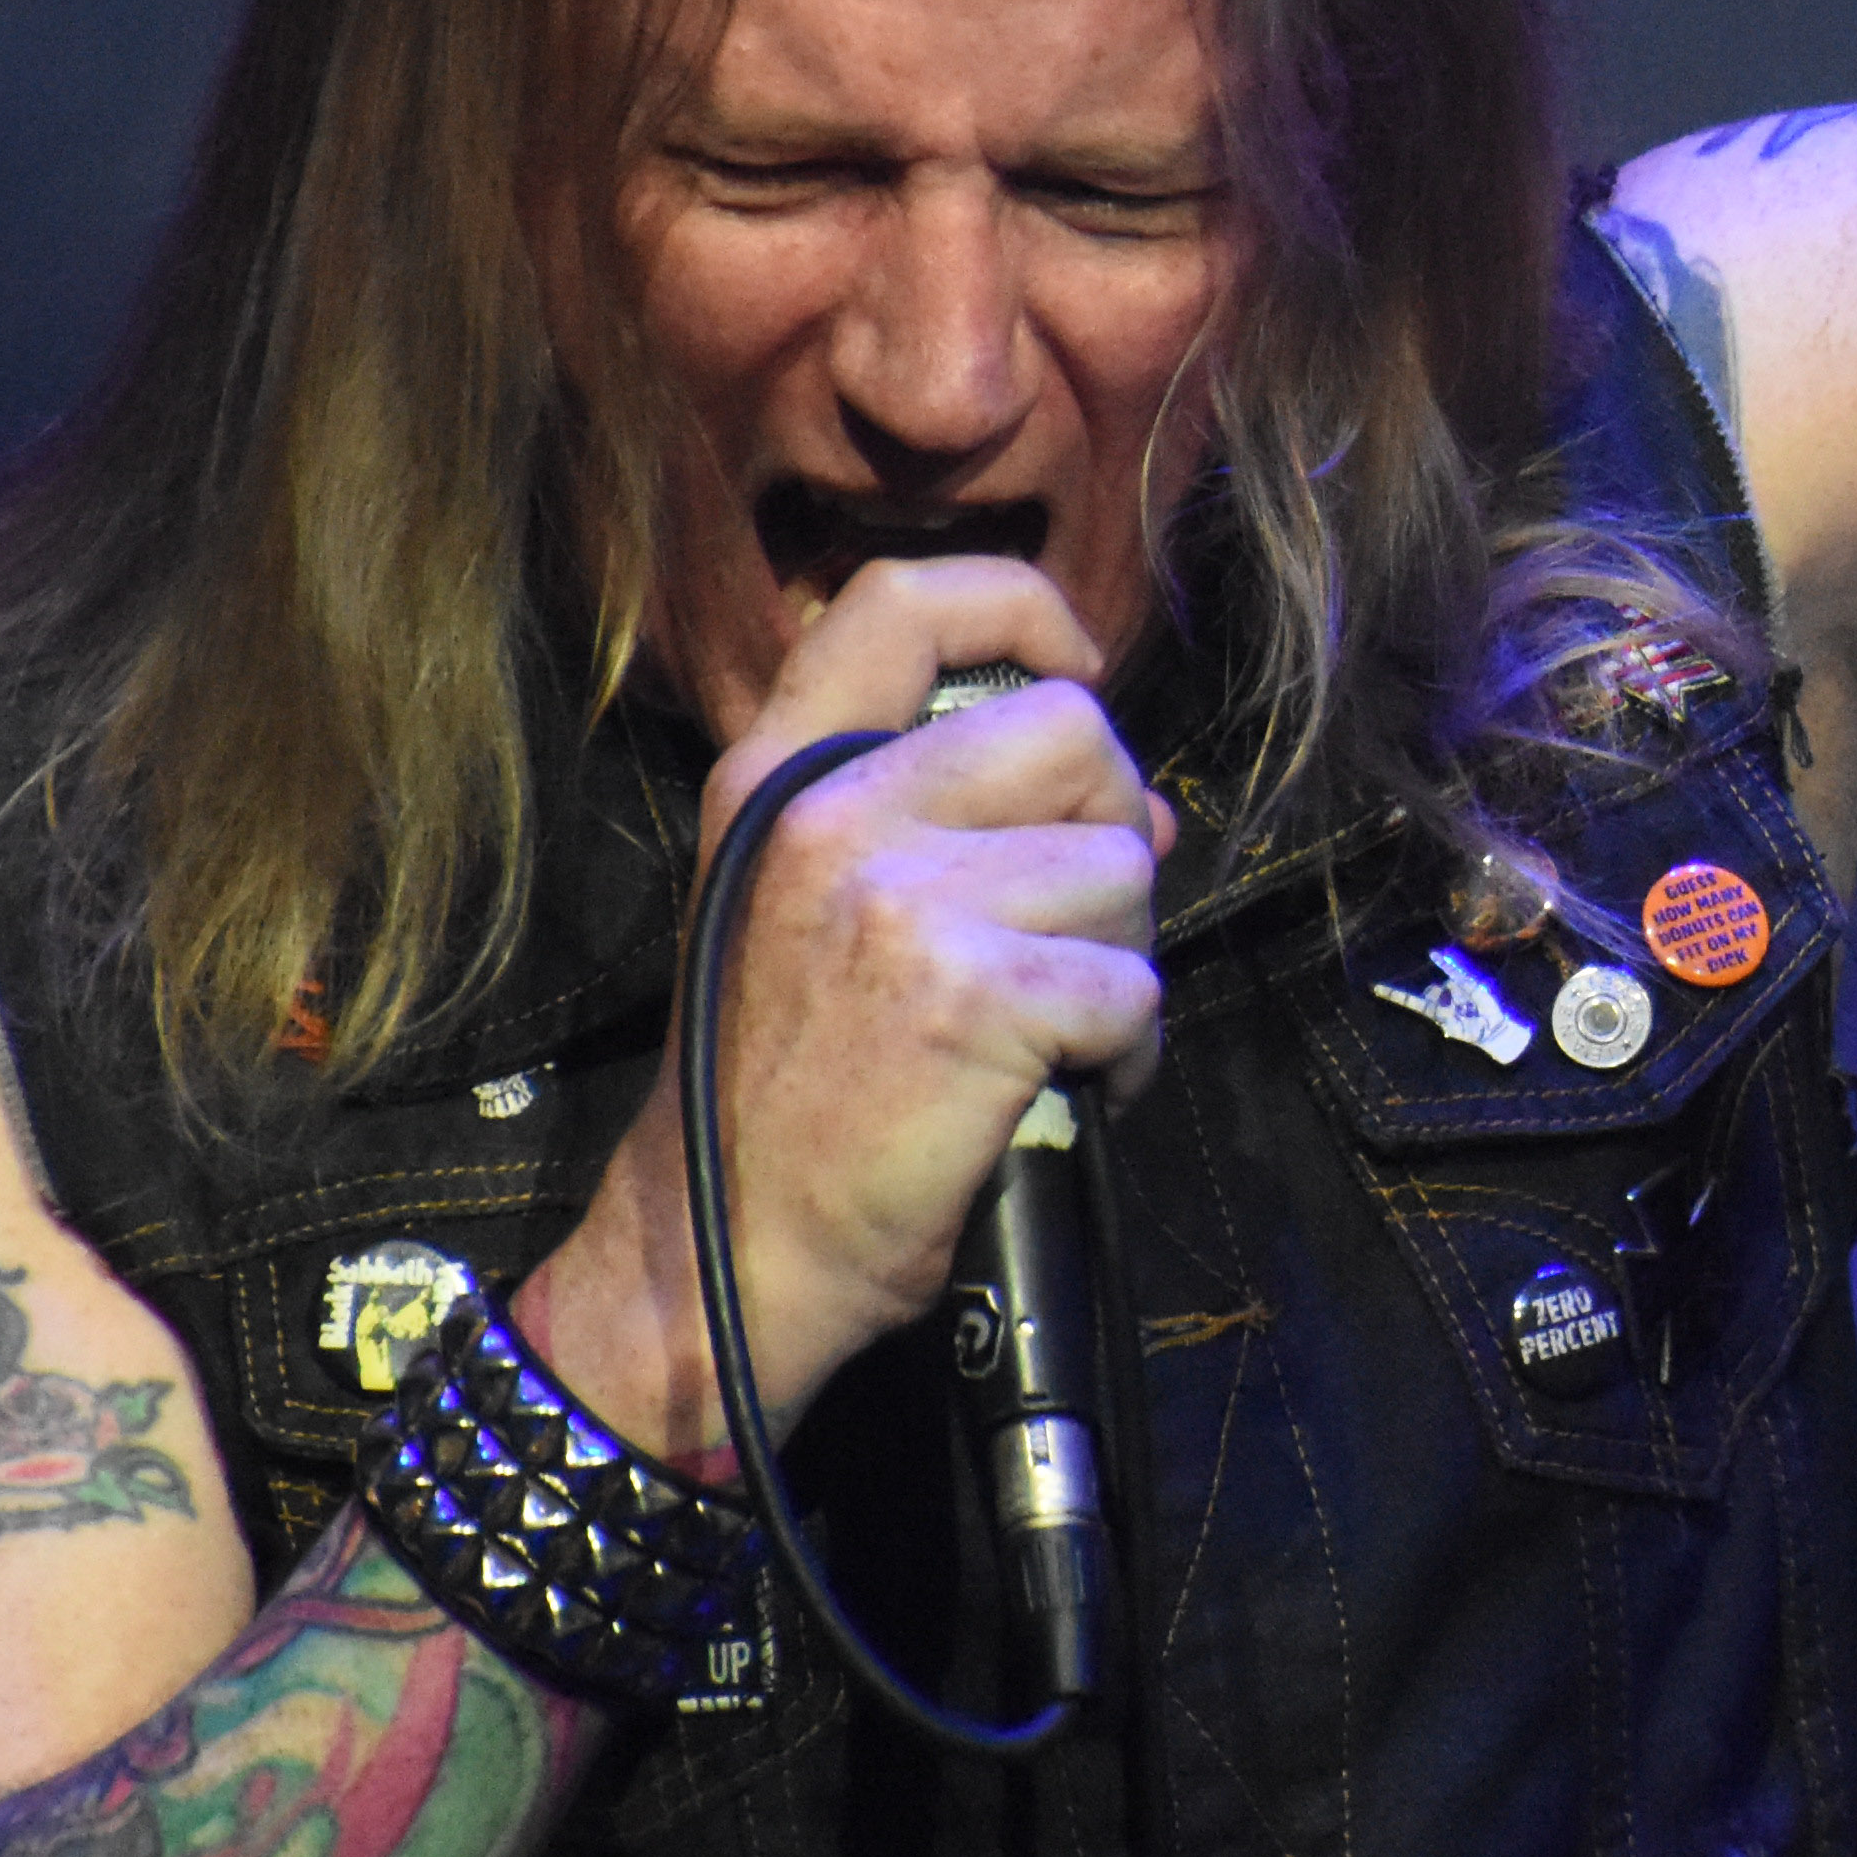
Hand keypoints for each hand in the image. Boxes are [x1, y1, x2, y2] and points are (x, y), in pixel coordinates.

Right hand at [525, 551, 1173, 1451]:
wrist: (723, 1255)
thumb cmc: (781, 1093)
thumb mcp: (804, 908)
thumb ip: (932, 821)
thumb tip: (1132, 799)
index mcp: (781, 778)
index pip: (902, 601)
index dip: (1021, 608)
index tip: (1073, 667)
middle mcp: (833, 815)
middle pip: (1070, 730)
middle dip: (1112, 822)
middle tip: (1075, 921)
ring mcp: (902, 900)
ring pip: (1121, 862)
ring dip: (1121, 953)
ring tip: (1053, 1027)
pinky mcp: (975, 995)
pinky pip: (1133, 983)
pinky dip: (1129, 1048)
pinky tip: (1067, 1086)